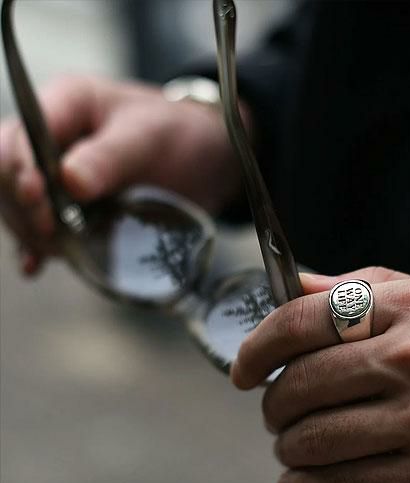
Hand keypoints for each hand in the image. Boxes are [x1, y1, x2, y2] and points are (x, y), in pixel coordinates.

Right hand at [0, 74, 243, 274]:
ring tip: (57, 250)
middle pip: (8, 173)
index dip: (21, 171)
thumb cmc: (178, 135)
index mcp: (65, 105)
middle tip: (51, 232)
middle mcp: (52, 140)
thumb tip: (68, 181)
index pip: (19, 137)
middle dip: (23, 206)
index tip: (39, 201)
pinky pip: (43, 227)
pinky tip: (36, 264)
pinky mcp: (72, 208)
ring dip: (32, 230)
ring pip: (20, 204)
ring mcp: (58, 176)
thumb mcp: (149, 137)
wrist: (205, 161)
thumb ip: (109, 157)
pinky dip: (39, 246)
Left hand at [231, 267, 409, 482]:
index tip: (243, 368)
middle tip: (273, 412)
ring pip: (316, 438)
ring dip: (288, 447)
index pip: (301, 321)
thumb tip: (301, 283)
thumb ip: (371, 287)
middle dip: (272, 403)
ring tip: (289, 447)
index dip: (257, 347)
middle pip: (300, 383)